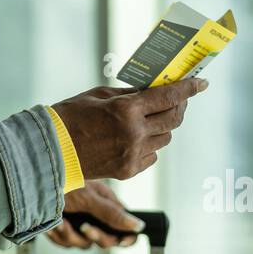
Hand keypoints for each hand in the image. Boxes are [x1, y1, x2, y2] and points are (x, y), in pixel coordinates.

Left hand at [46, 181, 142, 248]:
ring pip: (83, 244)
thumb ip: (112, 214)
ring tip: (61, 221)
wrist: (31, 183)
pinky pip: (65, 243)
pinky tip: (53, 222)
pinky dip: (58, 234)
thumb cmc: (62, 182)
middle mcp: (94, 215)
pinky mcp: (63, 229)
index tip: (122, 241)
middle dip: (94, 236)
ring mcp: (78, 223)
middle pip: (106, 240)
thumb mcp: (88, 198)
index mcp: (106, 204)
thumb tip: (138, 225)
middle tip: (84, 227)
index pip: (124, 228)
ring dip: (70, 235)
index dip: (126, 238)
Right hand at [50, 77, 208, 180]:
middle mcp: (134, 134)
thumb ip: (131, 93)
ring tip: (150, 117)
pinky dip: (150, 144)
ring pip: (165, 138)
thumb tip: (155, 89)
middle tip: (178, 97)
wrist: (51, 150)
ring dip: (163, 125)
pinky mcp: (129, 170)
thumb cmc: (71, 116)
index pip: (168, 96)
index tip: (201, 82)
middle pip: (174, 119)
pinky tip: (135, 136)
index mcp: (126, 110)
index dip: (188, 88)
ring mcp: (133, 155)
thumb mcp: (101, 94)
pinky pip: (153, 155)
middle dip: (180, 105)